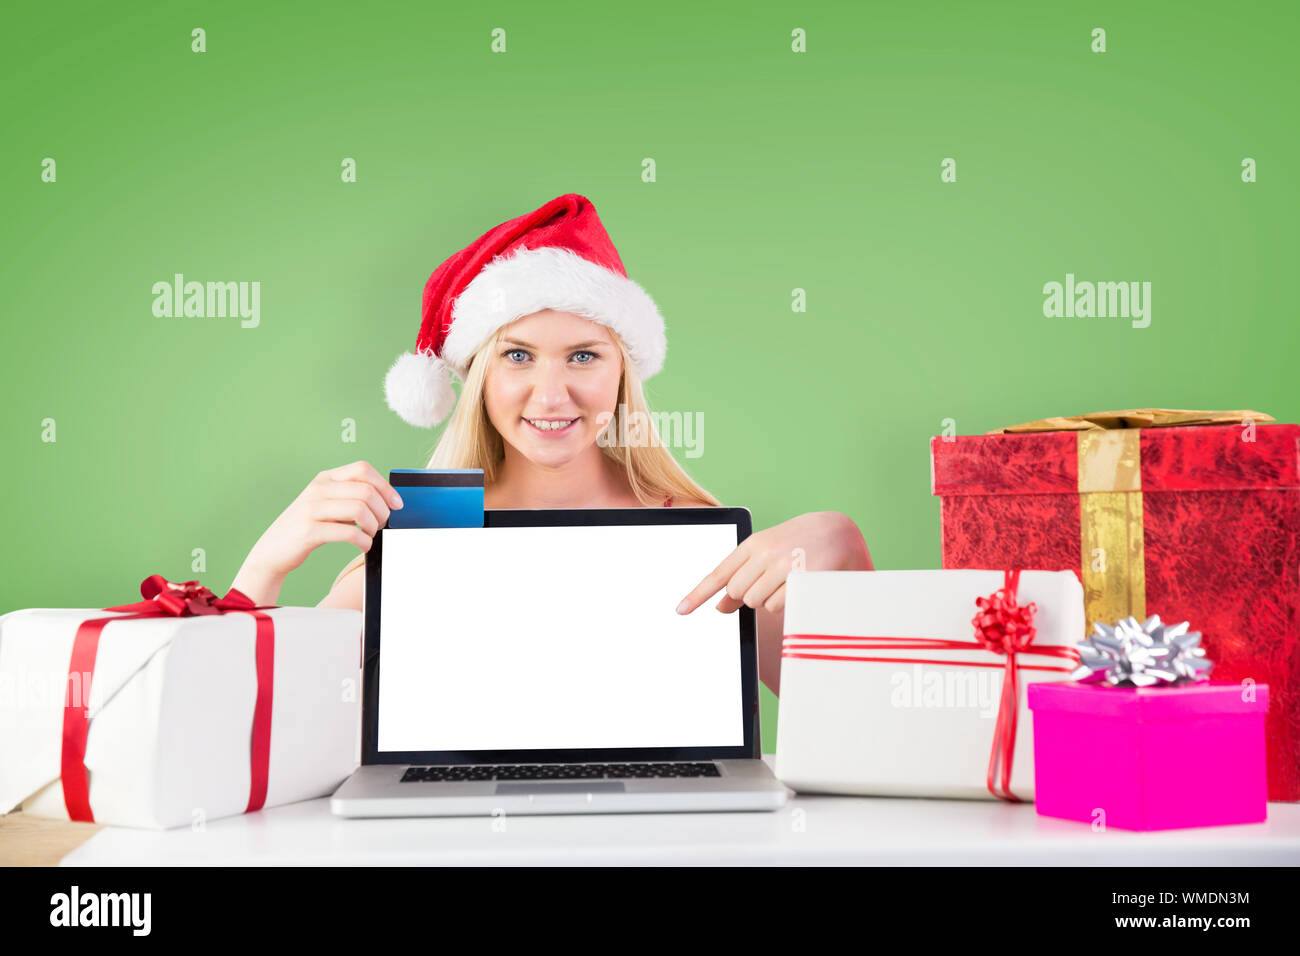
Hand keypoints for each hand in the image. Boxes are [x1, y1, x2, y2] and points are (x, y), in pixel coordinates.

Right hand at [243, 460, 402, 580]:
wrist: (273, 550)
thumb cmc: (308, 527)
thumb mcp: (326, 504)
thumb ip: (350, 497)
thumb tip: (387, 500)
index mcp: (325, 478)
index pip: (362, 469)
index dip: (385, 486)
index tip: (396, 504)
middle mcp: (318, 489)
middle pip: (366, 491)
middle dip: (382, 510)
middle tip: (382, 524)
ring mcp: (311, 509)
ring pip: (359, 510)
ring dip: (374, 526)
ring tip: (371, 535)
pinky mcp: (309, 531)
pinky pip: (348, 533)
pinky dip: (364, 541)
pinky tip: (364, 545)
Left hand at [675, 511, 869, 615]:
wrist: (839, 531)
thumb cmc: (799, 543)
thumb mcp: (767, 554)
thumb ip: (742, 576)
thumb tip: (720, 607)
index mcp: (753, 544)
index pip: (719, 574)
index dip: (698, 595)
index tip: (681, 610)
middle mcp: (765, 552)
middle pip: (739, 594)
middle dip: (751, 596)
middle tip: (771, 581)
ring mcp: (784, 565)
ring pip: (759, 603)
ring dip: (771, 600)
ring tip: (789, 581)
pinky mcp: (802, 578)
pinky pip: (781, 605)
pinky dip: (787, 603)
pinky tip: (799, 586)